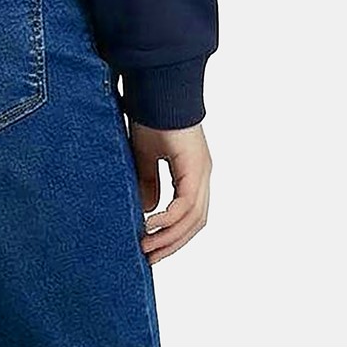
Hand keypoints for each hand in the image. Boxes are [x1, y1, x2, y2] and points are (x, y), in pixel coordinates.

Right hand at [130, 119, 210, 263]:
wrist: (156, 88)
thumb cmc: (150, 114)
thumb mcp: (145, 155)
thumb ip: (149, 181)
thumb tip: (150, 210)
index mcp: (192, 171)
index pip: (189, 213)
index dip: (173, 234)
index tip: (152, 248)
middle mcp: (201, 174)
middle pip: (195, 222)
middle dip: (172, 243)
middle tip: (149, 258)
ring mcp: (201, 172)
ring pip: (193, 218)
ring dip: (170, 237)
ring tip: (146, 247)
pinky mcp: (195, 168)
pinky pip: (186, 205)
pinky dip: (170, 219)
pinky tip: (151, 224)